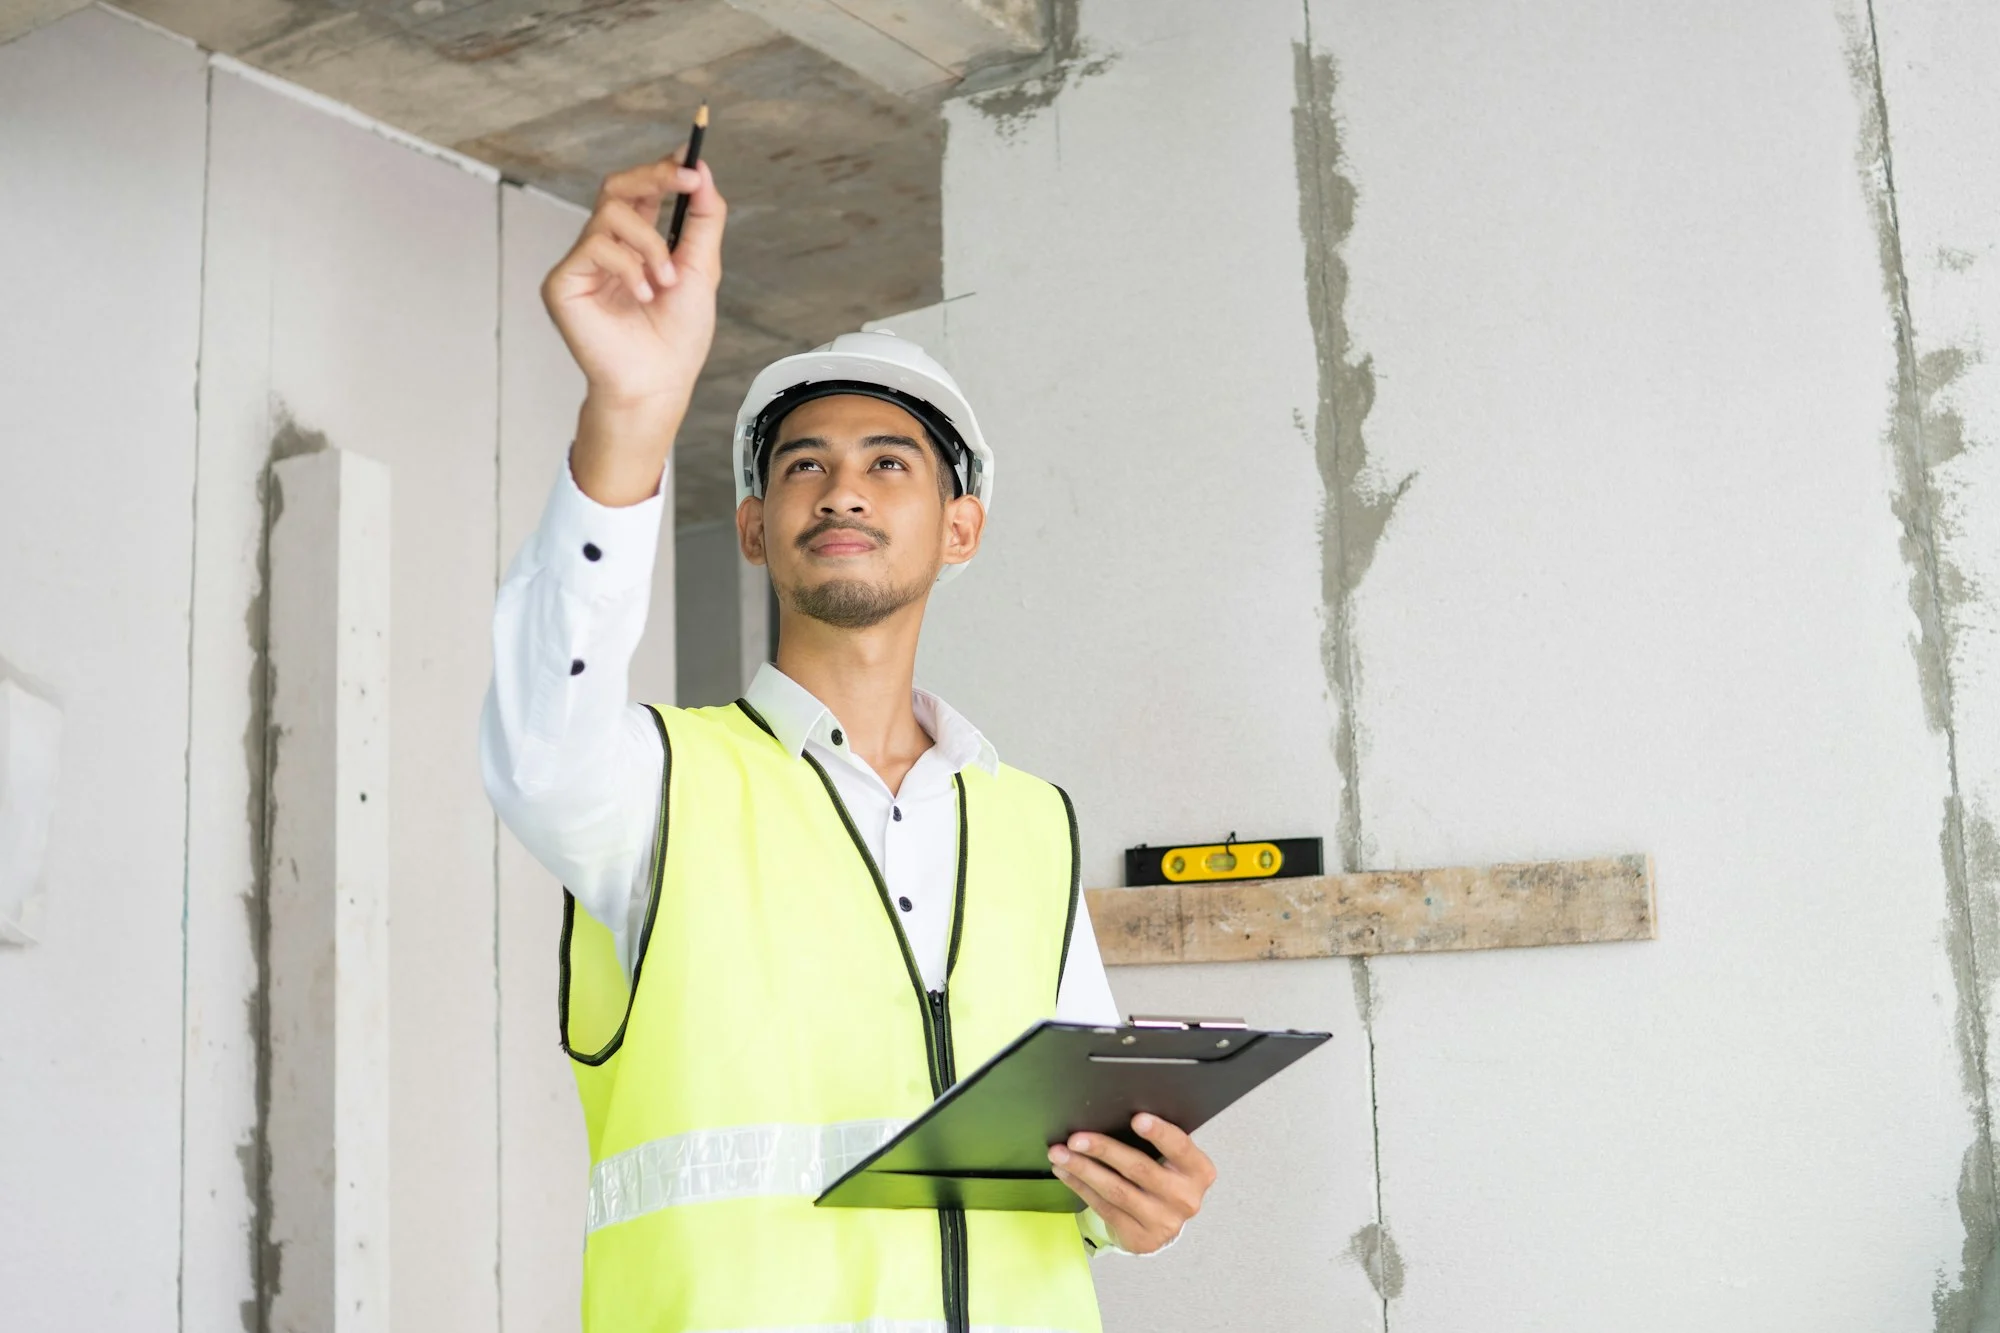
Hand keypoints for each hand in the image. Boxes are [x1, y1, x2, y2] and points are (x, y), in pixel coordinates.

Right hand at [542, 150, 726, 504]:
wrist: (658, 384)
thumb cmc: (677, 338)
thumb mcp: (701, 270)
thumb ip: (703, 221)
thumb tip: (703, 172)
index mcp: (636, 244)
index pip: (641, 191)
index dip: (662, 170)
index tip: (690, 159)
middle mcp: (605, 248)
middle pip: (617, 186)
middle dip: (655, 178)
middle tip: (687, 180)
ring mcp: (582, 264)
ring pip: (611, 214)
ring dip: (650, 243)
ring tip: (666, 281)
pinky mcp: (563, 282)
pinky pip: (594, 246)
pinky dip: (627, 265)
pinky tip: (642, 294)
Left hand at [1049, 1114, 1214, 1253]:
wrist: (1164, 1222)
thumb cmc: (1165, 1177)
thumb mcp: (1172, 1159)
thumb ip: (1158, 1141)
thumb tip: (1114, 1111)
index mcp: (1198, 1171)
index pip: (1180, 1147)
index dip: (1159, 1133)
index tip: (1137, 1118)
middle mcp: (1185, 1198)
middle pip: (1140, 1169)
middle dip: (1104, 1150)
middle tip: (1076, 1138)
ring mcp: (1163, 1222)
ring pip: (1116, 1190)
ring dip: (1083, 1169)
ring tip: (1060, 1154)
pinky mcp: (1140, 1237)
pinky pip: (1105, 1207)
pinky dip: (1081, 1187)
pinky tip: (1067, 1172)